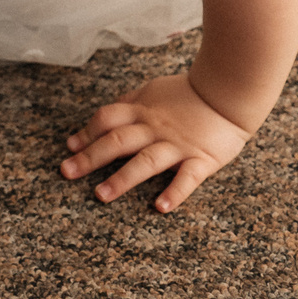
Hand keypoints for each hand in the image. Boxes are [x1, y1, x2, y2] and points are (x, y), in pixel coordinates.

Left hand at [60, 72, 249, 212]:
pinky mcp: (202, 159)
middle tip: (67, 172)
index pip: (107, 119)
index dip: (87, 132)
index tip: (70, 148)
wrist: (230, 91)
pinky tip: (161, 207)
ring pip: (146, 161)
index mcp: (143, 111)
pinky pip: (187, 178)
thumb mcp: (153, 91)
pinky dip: (175, 192)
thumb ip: (129, 104)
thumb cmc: (190, 94)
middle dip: (90, 157)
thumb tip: (102, 117)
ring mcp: (178, 145)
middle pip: (118, 141)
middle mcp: (155, 129)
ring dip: (122, 179)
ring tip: (101, 195)